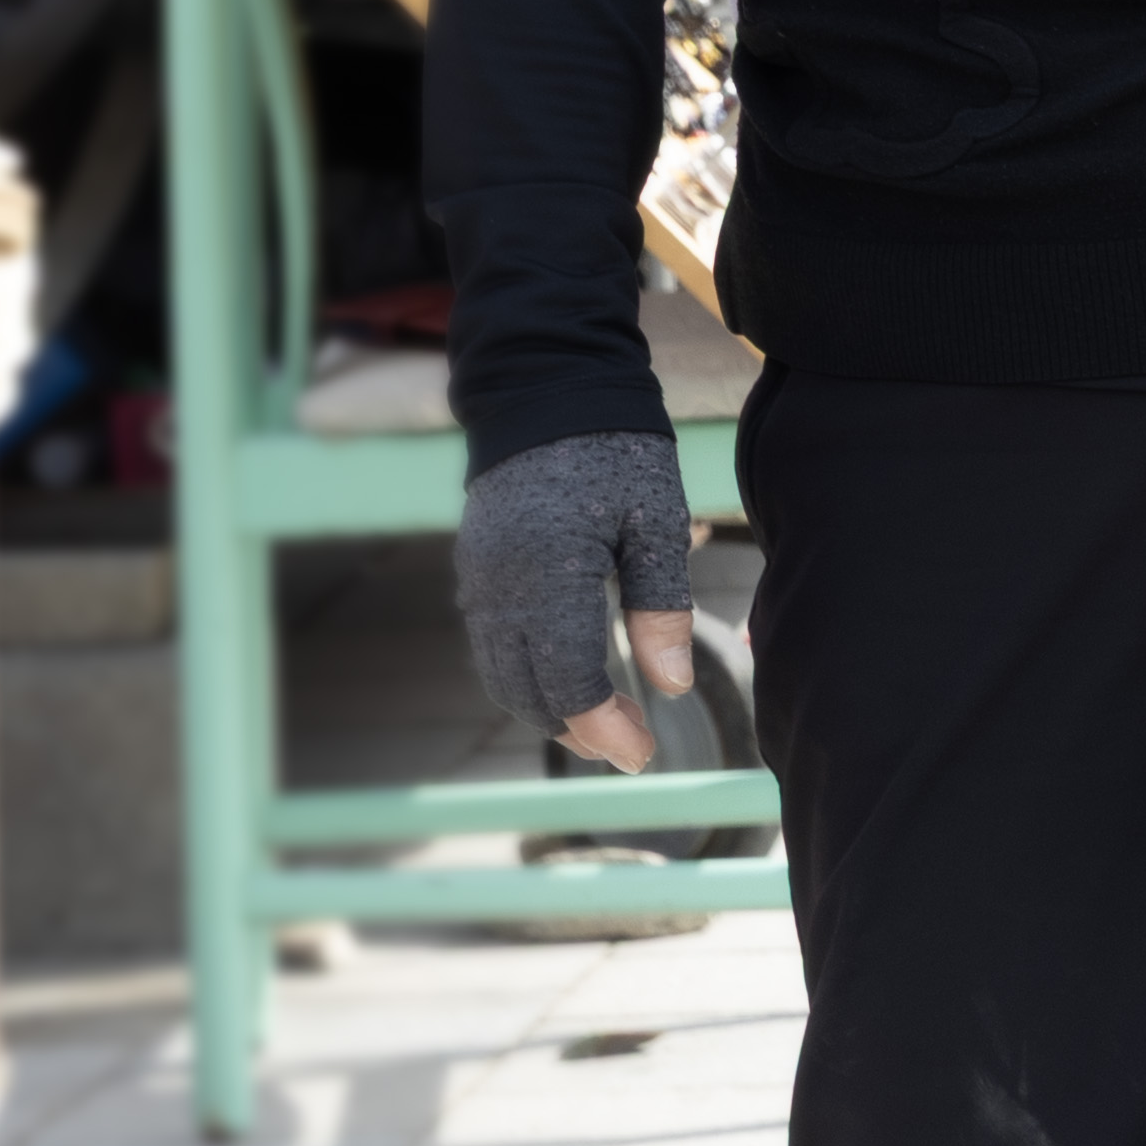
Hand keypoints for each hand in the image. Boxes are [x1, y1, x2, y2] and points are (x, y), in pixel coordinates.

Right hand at [457, 431, 695, 769]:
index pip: (568, 681)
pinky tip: (566, 682)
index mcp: (550, 576)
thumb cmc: (617, 453)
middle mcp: (500, 590)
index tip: (644, 753)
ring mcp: (478, 583)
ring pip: (501, 677)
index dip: (604, 727)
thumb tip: (671, 687)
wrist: (548, 392)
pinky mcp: (474, 574)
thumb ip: (661, 604)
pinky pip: (491, 647)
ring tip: (602, 726)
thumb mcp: (658, 521)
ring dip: (547, 711)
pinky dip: (524, 678)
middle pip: (528, 692)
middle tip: (630, 750)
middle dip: (578, 730)